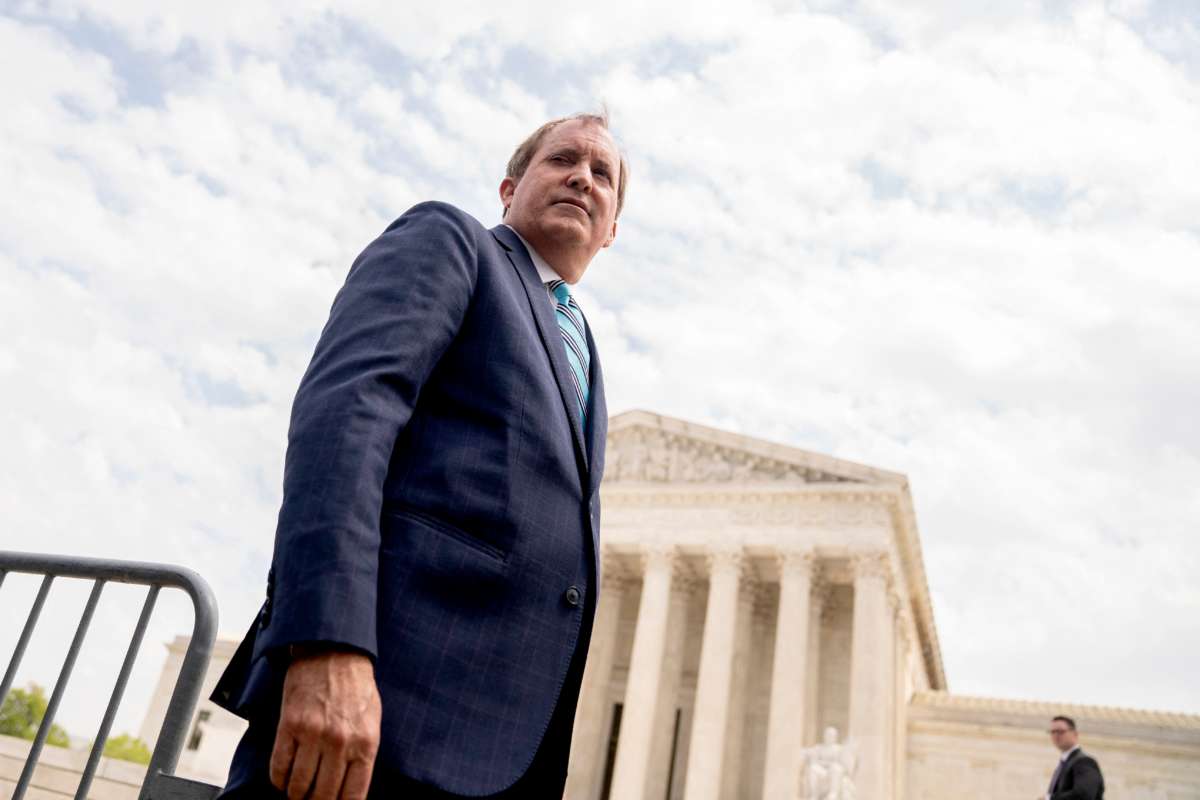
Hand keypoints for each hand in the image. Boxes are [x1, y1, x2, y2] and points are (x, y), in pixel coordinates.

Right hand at [270, 649, 380, 799]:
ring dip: (295, 795)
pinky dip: (278, 780)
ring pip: (298, 787)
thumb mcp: (372, 720)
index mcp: (365, 744)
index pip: (353, 796)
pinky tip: (282, 779)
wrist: (334, 651)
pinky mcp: (289, 726)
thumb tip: (352, 788)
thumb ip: (363, 753)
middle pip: (324, 796)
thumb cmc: (356, 685)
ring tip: (296, 794)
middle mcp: (340, 743)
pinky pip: (279, 767)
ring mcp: (314, 735)